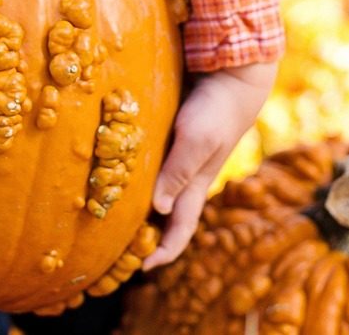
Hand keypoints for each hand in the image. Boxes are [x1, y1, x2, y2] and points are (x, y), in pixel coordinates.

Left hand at [143, 60, 277, 269]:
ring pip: (163, 191)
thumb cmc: (214, 111)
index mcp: (197, 184)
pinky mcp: (178, 139)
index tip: (143, 269)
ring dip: (144, 207)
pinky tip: (125, 173)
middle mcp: (190, 176)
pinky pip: (159, 167)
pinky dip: (144, 178)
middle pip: (170, 215)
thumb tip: (158, 209)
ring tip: (118, 215)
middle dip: (152, 235)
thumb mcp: (196, 141)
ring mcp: (185, 158)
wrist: (231, 79)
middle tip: (122, 248)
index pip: (180, 229)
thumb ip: (178, 172)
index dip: (165, 252)